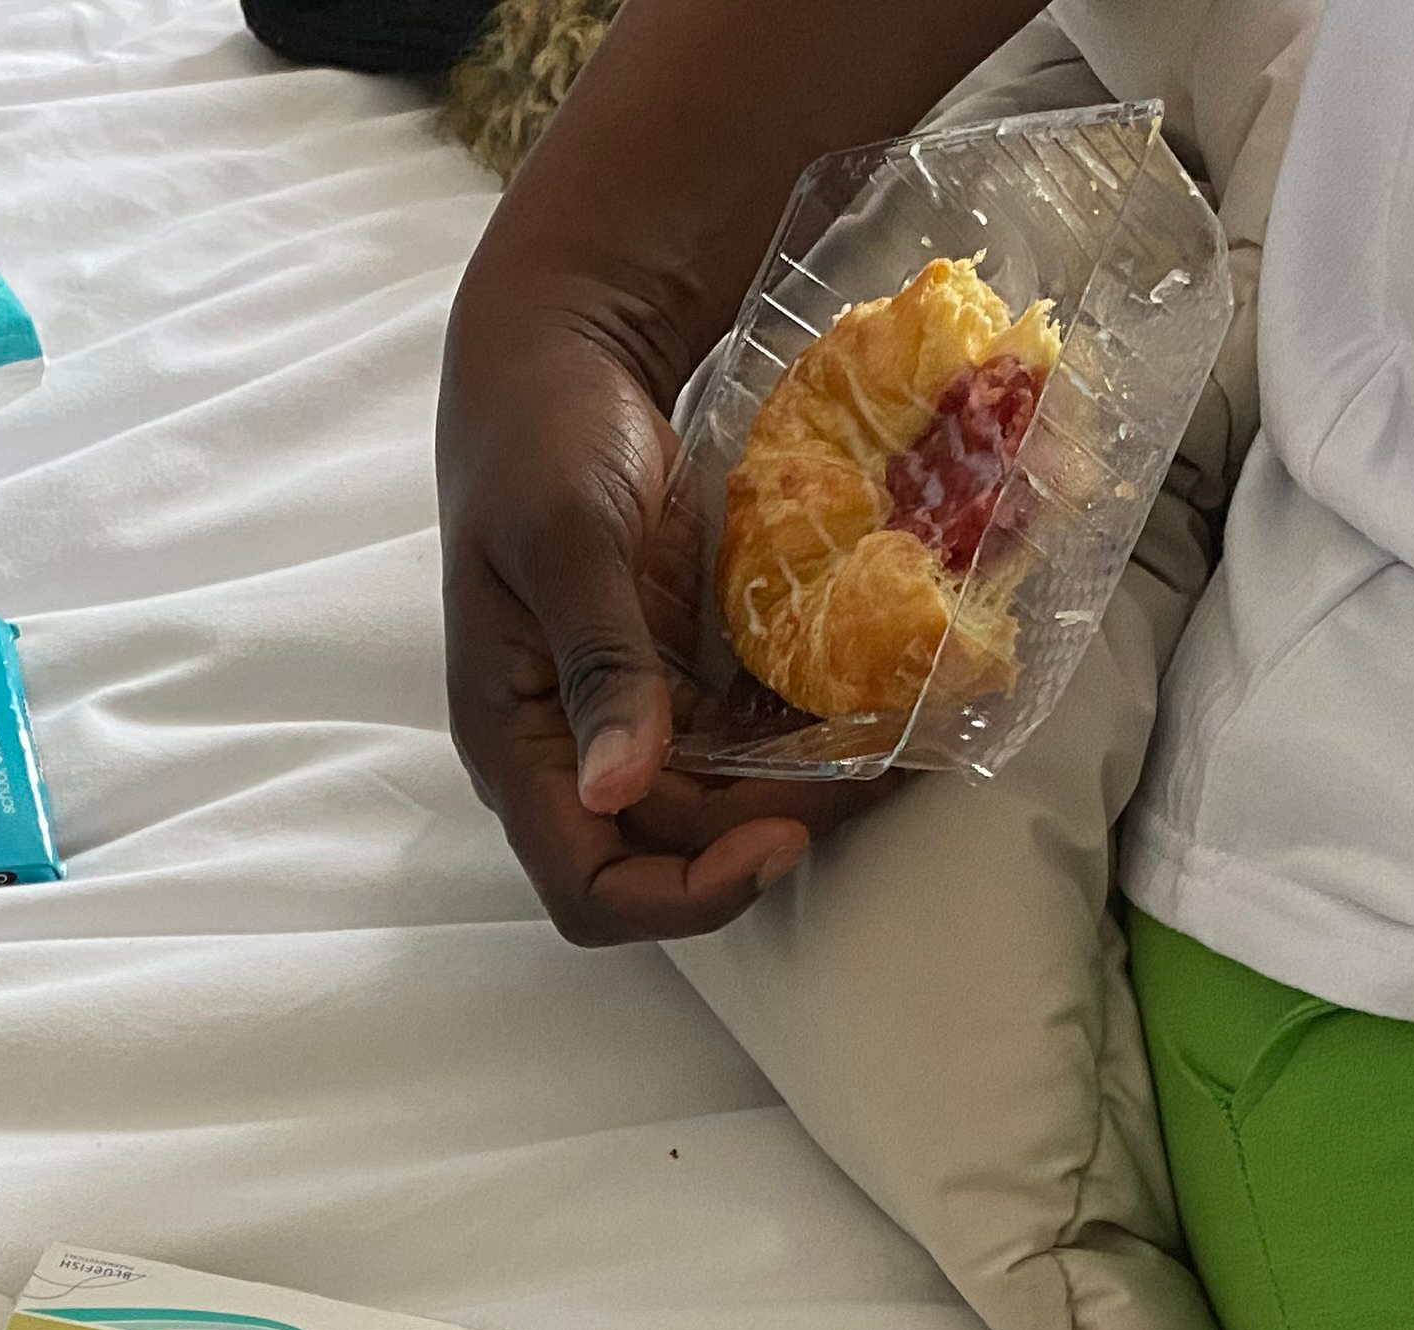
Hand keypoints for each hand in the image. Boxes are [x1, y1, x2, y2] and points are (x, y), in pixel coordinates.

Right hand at [435, 277, 891, 944]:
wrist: (564, 352)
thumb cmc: (540, 434)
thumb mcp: (566, 539)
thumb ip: (601, 663)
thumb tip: (616, 786)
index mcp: (516, 742)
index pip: (590, 888)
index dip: (686, 893)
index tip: (779, 838)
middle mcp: (570, 752)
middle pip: (675, 855)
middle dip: (773, 831)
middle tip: (874, 769)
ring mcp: (630, 718)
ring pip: (722, 807)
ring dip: (805, 793)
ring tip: (896, 743)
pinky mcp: (678, 679)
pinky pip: (747, 742)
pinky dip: (807, 738)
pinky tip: (876, 706)